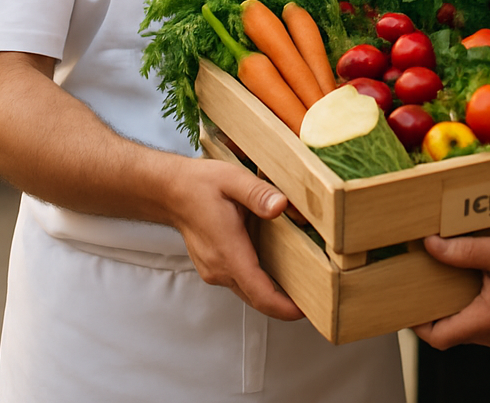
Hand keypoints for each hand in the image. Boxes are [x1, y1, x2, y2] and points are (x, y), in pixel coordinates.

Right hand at [169, 157, 303, 321]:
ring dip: (273, 294)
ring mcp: (215, 270)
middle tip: (317, 297)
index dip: (285, 307)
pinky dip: (261, 283)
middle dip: (286, 304)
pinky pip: (241, 282)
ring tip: (304, 285)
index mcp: (228, 252)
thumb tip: (282, 206)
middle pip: (257, 299)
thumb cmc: (201, 184)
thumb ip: (259, 194)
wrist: (171, 191)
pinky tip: (279, 270)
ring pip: (249, 292)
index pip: (260, 293)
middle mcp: (220, 269)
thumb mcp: (233, 180)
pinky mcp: (215, 267)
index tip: (308, 310)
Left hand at [413, 233, 489, 350]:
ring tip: (458, 281)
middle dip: (441, 313)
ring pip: (477, 330)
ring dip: (464, 310)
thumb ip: (464, 250)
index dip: (419, 325)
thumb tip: (432, 246)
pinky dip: (484, 310)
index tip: (409, 307)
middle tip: (430, 287)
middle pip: (457, 334)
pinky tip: (489, 285)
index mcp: (489, 321)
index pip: (440, 337)